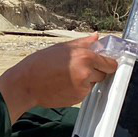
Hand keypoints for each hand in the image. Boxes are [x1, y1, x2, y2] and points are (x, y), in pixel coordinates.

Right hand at [0, 35, 119, 121]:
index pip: (110, 63)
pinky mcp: (78, 99)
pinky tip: (64, 84)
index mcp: (85, 57)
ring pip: (94, 83)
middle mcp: (86, 73)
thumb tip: (96, 37)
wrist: (26, 84)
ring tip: (68, 75)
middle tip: (79, 67)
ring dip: (87, 80)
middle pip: (104, 74)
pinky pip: (85, 92)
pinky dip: (79, 88)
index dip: (108, 62)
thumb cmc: (40, 63)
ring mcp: (83, 88)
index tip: (104, 62)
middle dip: (96, 71)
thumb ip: (83, 43)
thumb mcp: (62, 48)